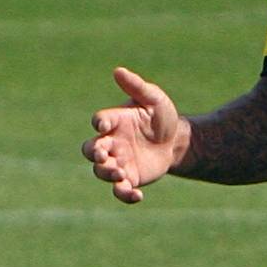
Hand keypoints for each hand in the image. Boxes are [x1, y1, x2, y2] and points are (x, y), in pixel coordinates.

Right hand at [82, 67, 190, 203]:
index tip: (104, 126)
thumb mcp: (154, 99)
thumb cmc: (161, 116)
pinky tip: (137, 196)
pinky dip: (124, 195)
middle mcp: (111, 142)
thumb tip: (118, 70)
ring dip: (107, 173)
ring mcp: (118, 162)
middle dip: (93, 153)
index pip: (100, 121)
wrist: (176, 141)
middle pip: (90, 150)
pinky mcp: (129, 178)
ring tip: (121, 173)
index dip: (99, 123)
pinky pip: (120, 190)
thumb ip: (137, 87)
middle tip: (103, 155)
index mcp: (114, 122)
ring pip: (101, 171)